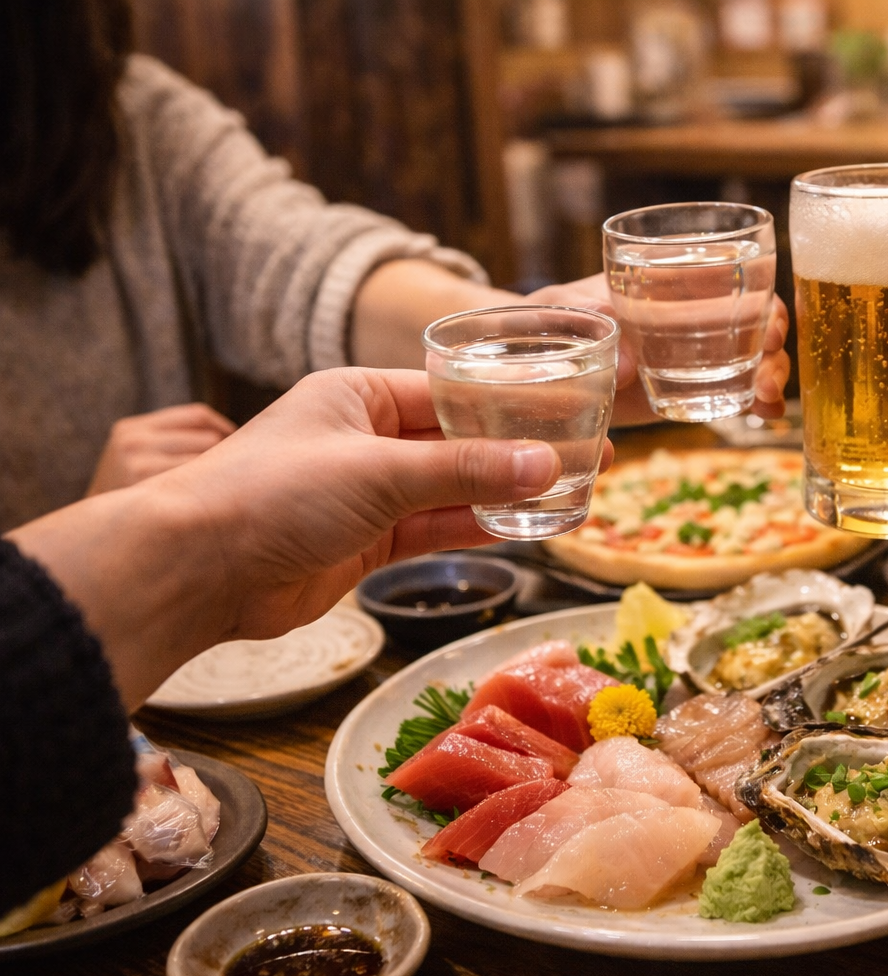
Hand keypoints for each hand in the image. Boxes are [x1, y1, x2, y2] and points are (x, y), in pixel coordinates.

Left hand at [10, 368, 613, 706]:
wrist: (200, 569)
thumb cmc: (273, 492)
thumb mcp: (381, 470)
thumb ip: (467, 470)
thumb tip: (547, 465)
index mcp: (358, 396)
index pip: (450, 391)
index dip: (512, 405)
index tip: (568, 413)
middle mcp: (364, 440)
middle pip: (457, 442)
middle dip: (517, 453)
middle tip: (585, 456)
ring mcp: (366, 495)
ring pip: (451, 490)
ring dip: (503, 495)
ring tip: (570, 494)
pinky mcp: (365, 544)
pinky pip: (433, 530)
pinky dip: (475, 529)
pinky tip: (523, 528)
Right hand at [86, 403, 235, 495]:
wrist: (96, 535)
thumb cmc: (128, 495)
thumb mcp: (135, 458)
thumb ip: (170, 442)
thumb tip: (235, 438)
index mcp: (131, 428)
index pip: (197, 415)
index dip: (223, 427)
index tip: (238, 443)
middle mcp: (133, 441)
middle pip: (208, 438)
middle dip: (225, 455)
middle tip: (232, 474)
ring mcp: (137, 463)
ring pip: (207, 460)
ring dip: (221, 475)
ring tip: (222, 489)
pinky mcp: (146, 487)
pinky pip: (198, 483)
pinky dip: (210, 491)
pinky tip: (212, 502)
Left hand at [527, 273, 791, 424]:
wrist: (536, 357)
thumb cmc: (549, 317)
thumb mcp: (562, 309)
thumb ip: (587, 319)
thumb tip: (628, 363)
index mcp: (668, 279)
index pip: (730, 275)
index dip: (760, 300)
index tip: (769, 329)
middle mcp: (691, 311)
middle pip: (755, 316)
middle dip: (774, 343)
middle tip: (770, 377)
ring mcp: (694, 351)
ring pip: (752, 355)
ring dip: (771, 375)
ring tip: (767, 401)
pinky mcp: (688, 385)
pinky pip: (732, 389)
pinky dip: (755, 401)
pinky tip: (767, 416)